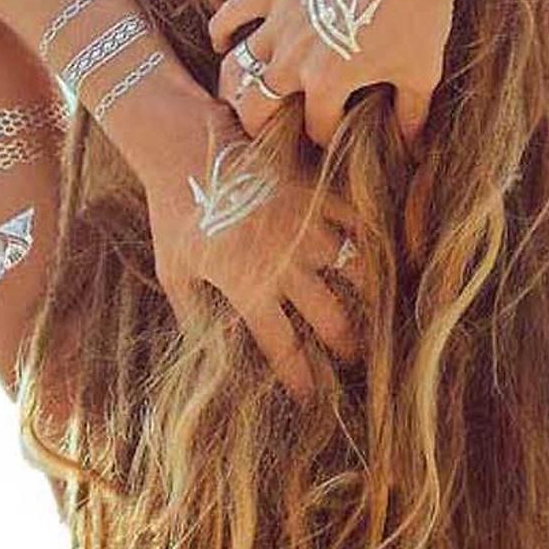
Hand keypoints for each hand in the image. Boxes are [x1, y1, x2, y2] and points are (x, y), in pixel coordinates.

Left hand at [138, 95, 362, 400]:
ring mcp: (304, 225)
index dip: (301, 379)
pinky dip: (367, 239)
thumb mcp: (173, 272)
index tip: (312, 399)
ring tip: (374, 312)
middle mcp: (284, 262)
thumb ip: (194, 316)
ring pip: (353, 270)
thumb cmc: (174, 213)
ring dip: (366, 296)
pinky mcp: (313, 193)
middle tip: (354, 359)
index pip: (283, 347)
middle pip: (329, 317)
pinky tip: (375, 255)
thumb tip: (209, 355)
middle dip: (345, 345)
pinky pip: (354, 220)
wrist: (187, 149)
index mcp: (248, 287)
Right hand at [207, 0, 473, 151]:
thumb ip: (411, 115)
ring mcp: (281, 20)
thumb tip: (412, 145)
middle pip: (256, 108)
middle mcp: (295, 56)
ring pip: (236, 66)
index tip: (327, 140)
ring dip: (232, 88)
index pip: (315, 127)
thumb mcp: (420, 73)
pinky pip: (232, 10)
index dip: (323, 139)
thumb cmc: (422, 14)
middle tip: (264, 133)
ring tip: (235, 99)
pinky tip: (219, 43)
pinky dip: (220, 29)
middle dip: (258, 128)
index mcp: (328, 82)